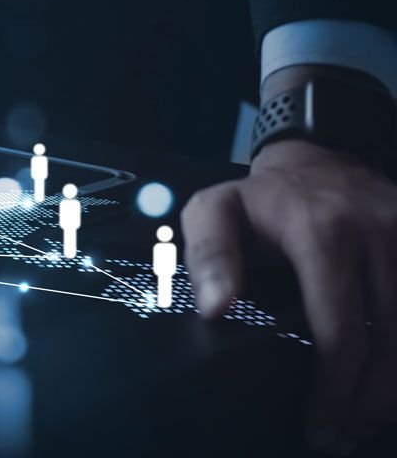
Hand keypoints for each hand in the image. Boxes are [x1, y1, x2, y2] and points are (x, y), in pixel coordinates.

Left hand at [183, 138, 396, 452]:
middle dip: (370, 403)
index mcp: (324, 234)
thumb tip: (215, 308)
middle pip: (392, 343)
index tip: (317, 426)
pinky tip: (391, 389)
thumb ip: (208, 256)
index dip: (334, 389)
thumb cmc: (262, 199)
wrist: (320, 158)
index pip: (342, 330)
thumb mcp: (215, 211)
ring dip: (396, 391)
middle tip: (340, 437)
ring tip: (366, 424)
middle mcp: (381, 236)